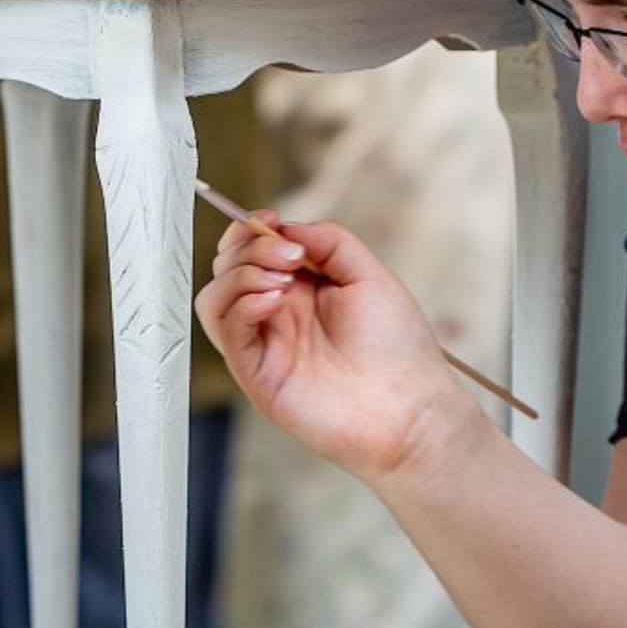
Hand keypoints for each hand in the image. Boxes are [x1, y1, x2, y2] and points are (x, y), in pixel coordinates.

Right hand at [195, 213, 467, 483]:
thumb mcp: (370, 276)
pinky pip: (229, 333)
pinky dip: (243, 306)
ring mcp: (266, 346)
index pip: (251, 253)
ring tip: (283, 278)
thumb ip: (330, 242)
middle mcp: (278, 317)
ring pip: (215, 300)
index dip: (251, 231)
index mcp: (303, 292)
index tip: (269, 218)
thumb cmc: (399, 349)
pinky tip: (276, 300)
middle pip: (227, 270)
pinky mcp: (258, 376)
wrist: (410, 408)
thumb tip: (287, 226)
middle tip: (289, 255)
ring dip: (240, 276)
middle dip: (247, 248)